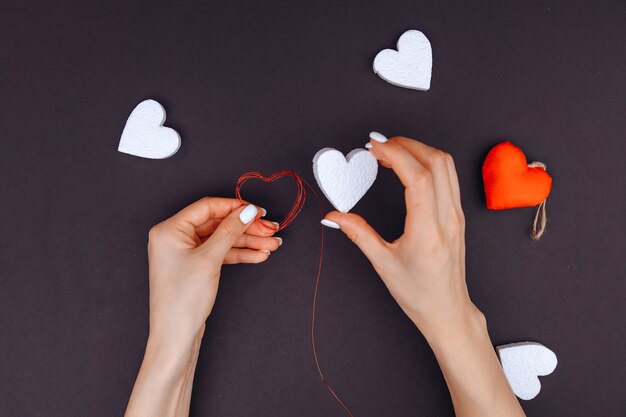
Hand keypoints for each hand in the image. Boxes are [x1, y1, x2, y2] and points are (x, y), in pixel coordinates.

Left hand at [126, 197, 281, 416]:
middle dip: (247, 228)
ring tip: (272, 244)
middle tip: (271, 229)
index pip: (207, 207)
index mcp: (169, 229)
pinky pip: (221, 253)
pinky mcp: (195, 267)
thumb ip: (230, 231)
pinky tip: (259, 255)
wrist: (175, 337)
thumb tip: (248, 210)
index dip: (235, 207)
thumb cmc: (182, 300)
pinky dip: (240, 254)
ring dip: (248, 242)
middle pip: (218, 224)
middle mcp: (175, 238)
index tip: (258, 210)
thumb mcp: (210, 259)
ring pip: (223, 240)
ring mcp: (185, 253)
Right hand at [325, 137, 474, 334]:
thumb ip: (358, 234)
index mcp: (427, 232)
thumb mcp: (383, 264)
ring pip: (446, 165)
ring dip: (418, 150)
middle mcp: (447, 219)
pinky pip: (448, 176)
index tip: (373, 146)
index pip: (417, 178)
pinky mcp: (458, 214)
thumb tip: (333, 216)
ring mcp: (457, 215)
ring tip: (390, 152)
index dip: (395, 154)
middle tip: (378, 145)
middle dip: (405, 144)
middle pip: (436, 162)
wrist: (448, 309)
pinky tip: (407, 166)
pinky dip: (427, 162)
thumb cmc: (418, 293)